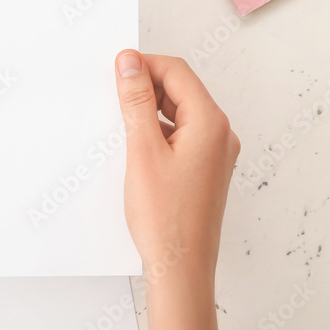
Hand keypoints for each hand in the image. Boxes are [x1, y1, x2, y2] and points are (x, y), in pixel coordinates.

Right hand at [114, 51, 239, 283]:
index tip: (114, 68)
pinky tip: (133, 145)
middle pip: (180, 90)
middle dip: (145, 86)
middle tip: (110, 93)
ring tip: (118, 122)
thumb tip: (129, 63)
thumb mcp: (142, 152)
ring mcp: (215, 154)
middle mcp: (220, 135)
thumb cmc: (165, 218)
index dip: (144, 65)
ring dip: (149, 110)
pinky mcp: (203, 171)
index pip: (177, 72)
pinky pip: (180, 136)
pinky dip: (156, 132)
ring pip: (179, 114)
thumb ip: (136, 103)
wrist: (180, 266)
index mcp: (211, 124)